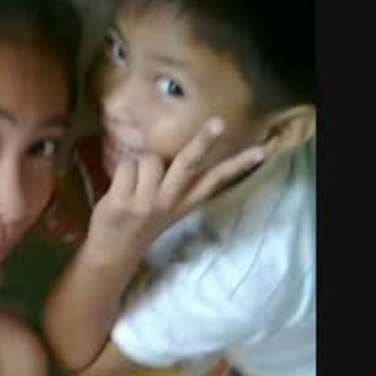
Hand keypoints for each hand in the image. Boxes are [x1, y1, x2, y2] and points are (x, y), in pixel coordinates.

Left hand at [86, 118, 266, 258]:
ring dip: (139, 163)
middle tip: (218, 122)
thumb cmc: (139, 222)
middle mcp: (169, 202)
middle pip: (188, 164)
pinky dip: (121, 172)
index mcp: (185, 203)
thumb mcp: (166, 208)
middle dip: (203, 142)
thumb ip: (173, 182)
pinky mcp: (124, 202)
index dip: (238, 165)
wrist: (113, 253)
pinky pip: (126, 166)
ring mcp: (147, 202)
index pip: (215, 180)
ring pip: (150, 159)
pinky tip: (120, 189)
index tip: (262, 151)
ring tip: (133, 183)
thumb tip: (173, 148)